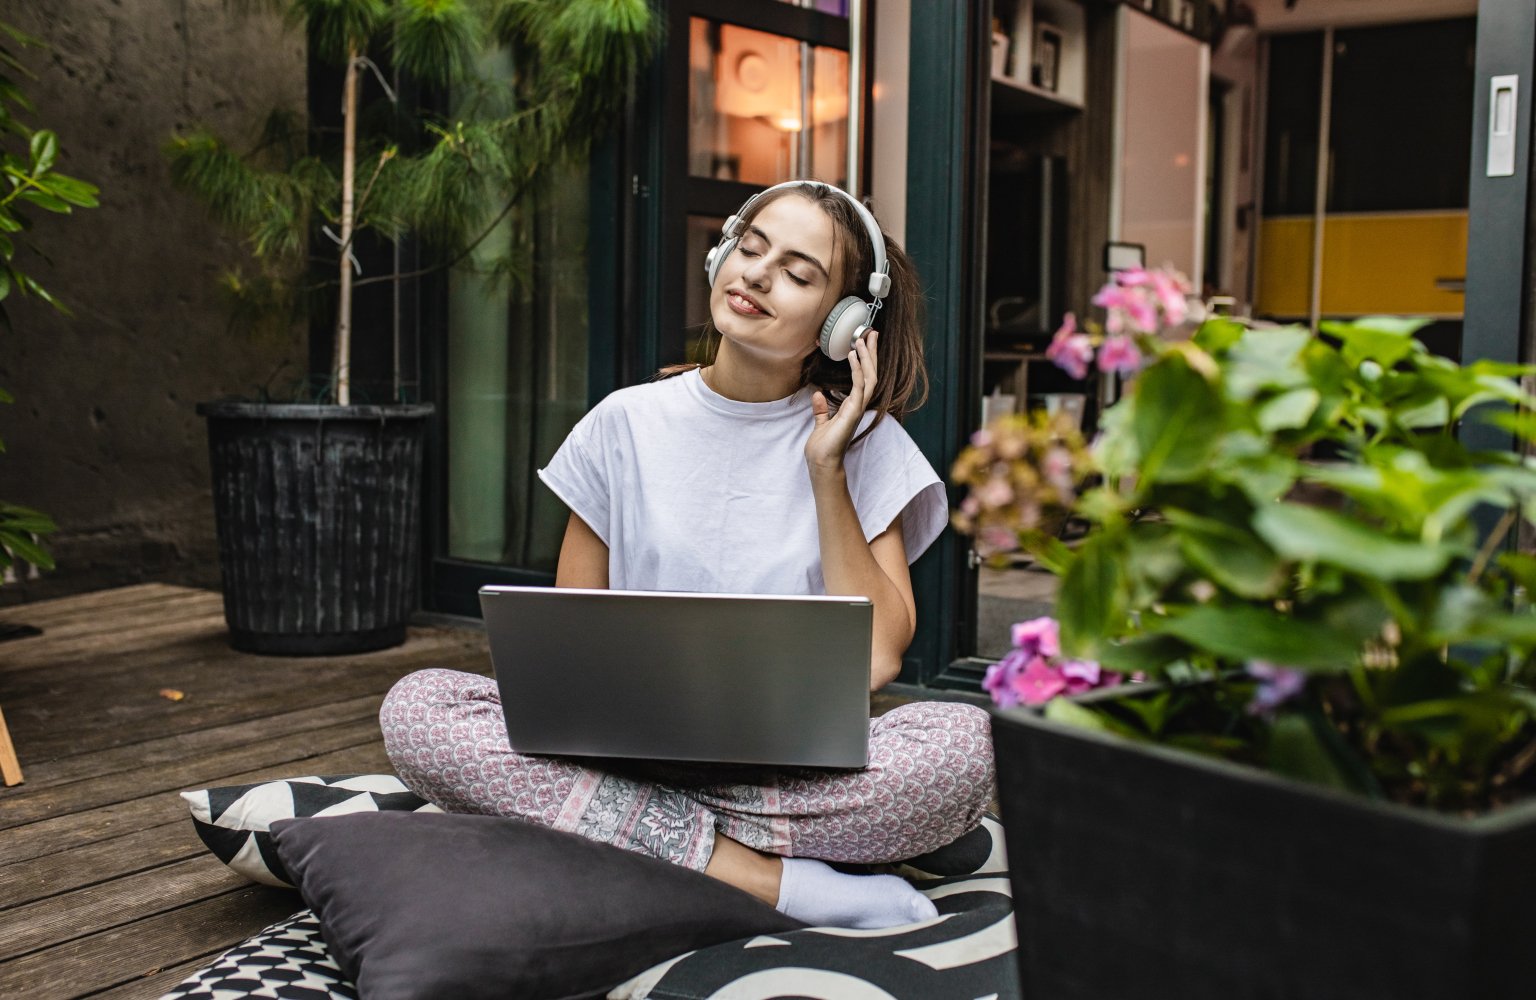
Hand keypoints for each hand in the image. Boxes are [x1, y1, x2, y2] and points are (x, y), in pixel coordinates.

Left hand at [805, 329, 878, 475]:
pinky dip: (857, 370)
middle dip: (872, 352)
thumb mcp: (820, 422)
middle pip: (871, 373)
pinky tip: (853, 355)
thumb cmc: (823, 447)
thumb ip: (821, 409)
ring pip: (869, 377)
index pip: (864, 377)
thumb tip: (817, 394)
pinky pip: (859, 387)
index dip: (865, 359)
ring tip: (862, 338)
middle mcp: (859, 405)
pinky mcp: (853, 412)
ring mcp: (858, 408)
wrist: (822, 463)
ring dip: (867, 357)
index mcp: (853, 405)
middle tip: (872, 332)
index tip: (864, 342)